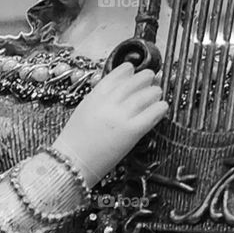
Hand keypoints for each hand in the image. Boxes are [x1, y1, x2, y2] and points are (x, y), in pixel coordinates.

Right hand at [51, 62, 167, 187]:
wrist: (71, 162)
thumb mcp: (85, 109)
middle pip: (135, 81)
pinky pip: (153, 114)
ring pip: (147, 95)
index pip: (118, 74)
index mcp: (96, 95)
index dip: (130, 70)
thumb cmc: (76, 140)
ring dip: (155, 92)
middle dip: (146, 78)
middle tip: (152, 79)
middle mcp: (110, 102)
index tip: (134, 71)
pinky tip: (162, 107)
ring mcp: (121, 116)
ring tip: (157, 94)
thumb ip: (101, 98)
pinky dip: (160, 108)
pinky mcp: (132, 131)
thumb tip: (121, 90)